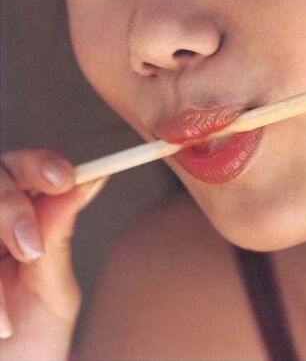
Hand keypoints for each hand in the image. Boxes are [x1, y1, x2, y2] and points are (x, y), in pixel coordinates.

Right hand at [0, 148, 108, 360]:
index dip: (39, 164)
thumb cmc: (29, 343)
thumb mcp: (51, 293)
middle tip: (29, 249)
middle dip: (10, 208)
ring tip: (4, 323)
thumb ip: (59, 235)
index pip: (24, 167)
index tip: (64, 180)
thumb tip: (95, 178)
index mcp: (17, 214)